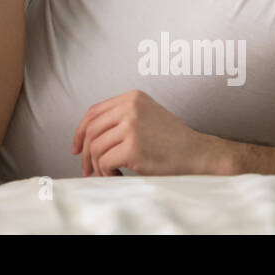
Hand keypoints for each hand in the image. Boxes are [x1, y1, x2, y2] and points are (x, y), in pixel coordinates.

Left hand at [71, 90, 222, 176]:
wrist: (198, 154)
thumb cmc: (172, 141)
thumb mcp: (146, 117)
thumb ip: (120, 118)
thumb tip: (85, 137)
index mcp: (132, 97)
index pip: (93, 112)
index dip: (80, 131)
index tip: (76, 148)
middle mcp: (130, 107)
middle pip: (91, 130)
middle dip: (85, 152)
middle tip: (87, 169)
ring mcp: (131, 126)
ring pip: (95, 147)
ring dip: (97, 166)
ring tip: (107, 174)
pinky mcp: (133, 147)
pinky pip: (105, 162)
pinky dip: (107, 173)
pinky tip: (118, 176)